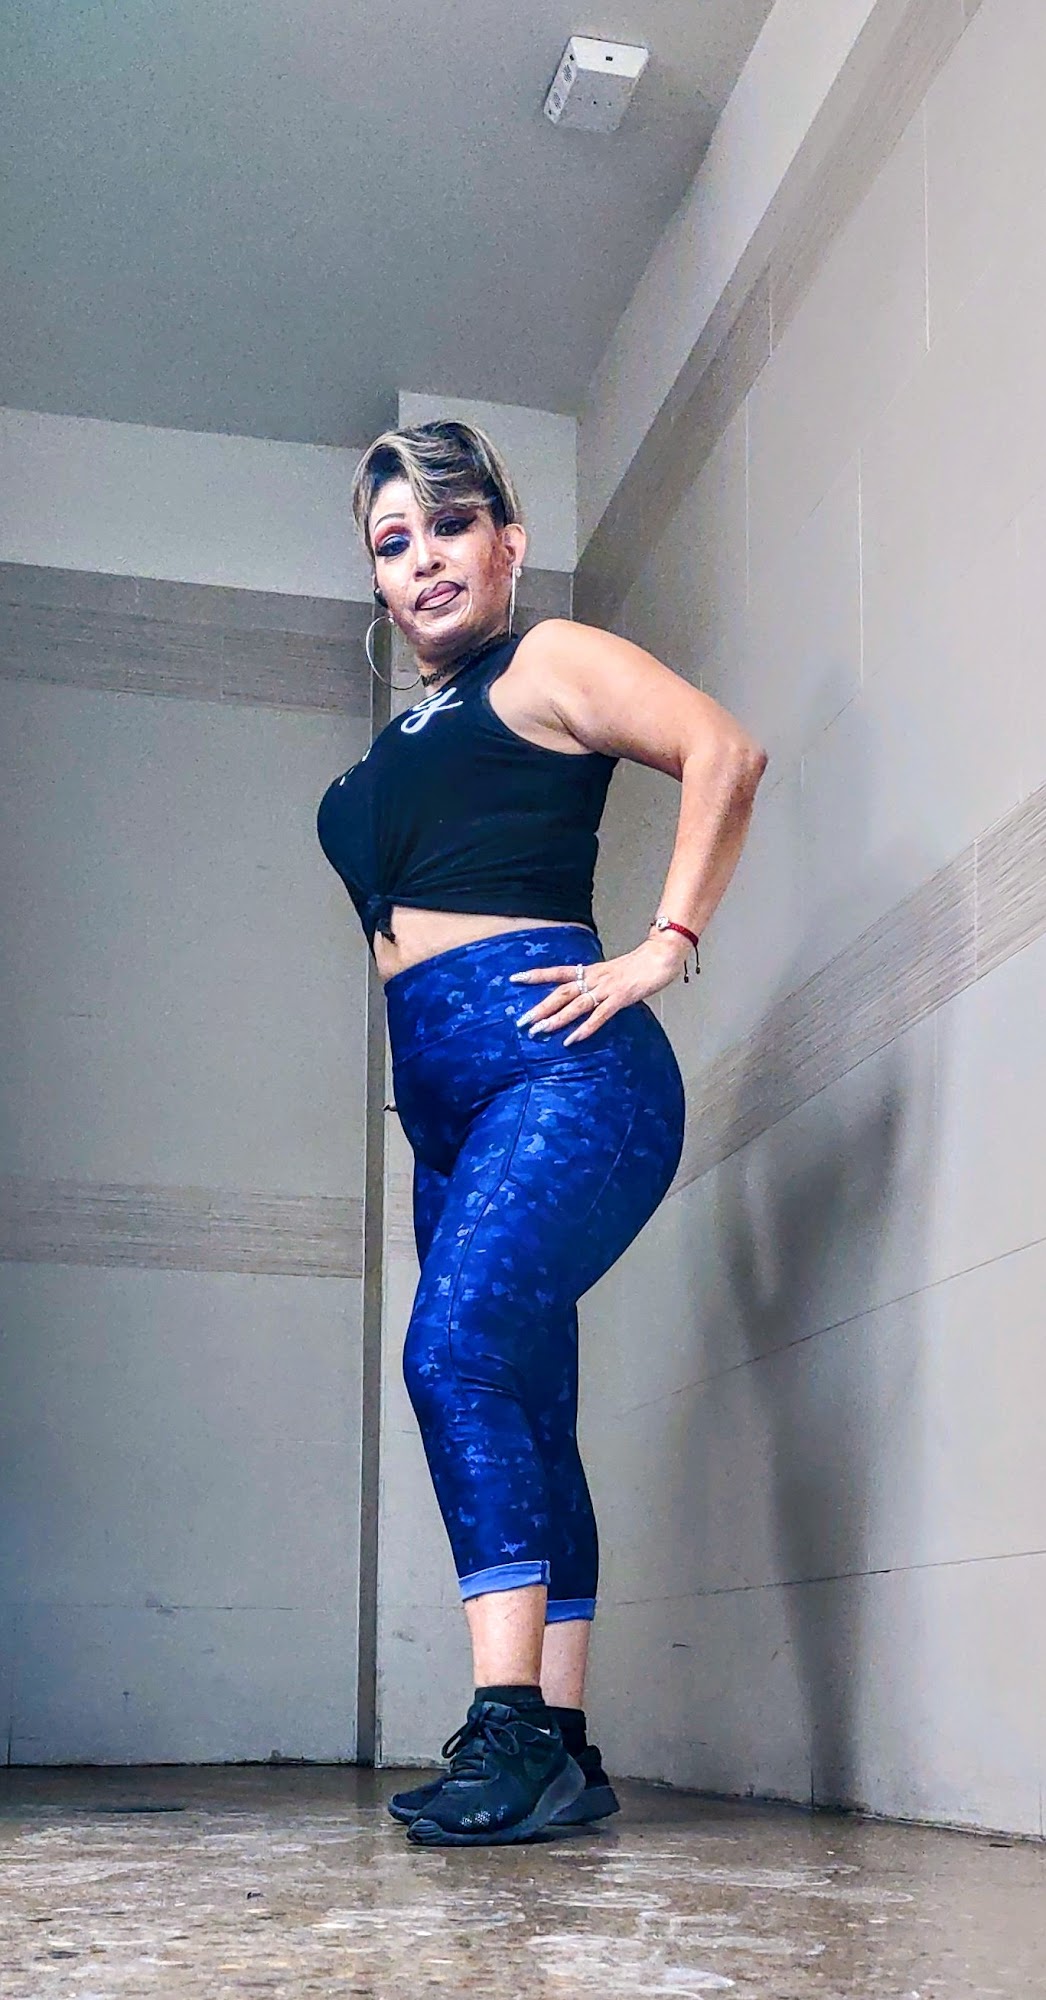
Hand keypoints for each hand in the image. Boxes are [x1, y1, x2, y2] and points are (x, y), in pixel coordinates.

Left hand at [510, 933, 689, 1045]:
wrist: (662, 955)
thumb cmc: (641, 965)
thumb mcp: (613, 972)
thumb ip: (599, 983)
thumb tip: (587, 995)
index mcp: (591, 970)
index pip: (557, 972)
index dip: (536, 975)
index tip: (515, 979)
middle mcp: (595, 978)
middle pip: (561, 992)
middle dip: (541, 1007)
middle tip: (522, 1021)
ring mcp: (607, 988)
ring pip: (576, 1005)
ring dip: (557, 1019)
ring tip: (540, 1031)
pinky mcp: (621, 998)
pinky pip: (600, 1015)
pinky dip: (585, 1028)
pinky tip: (573, 1039)